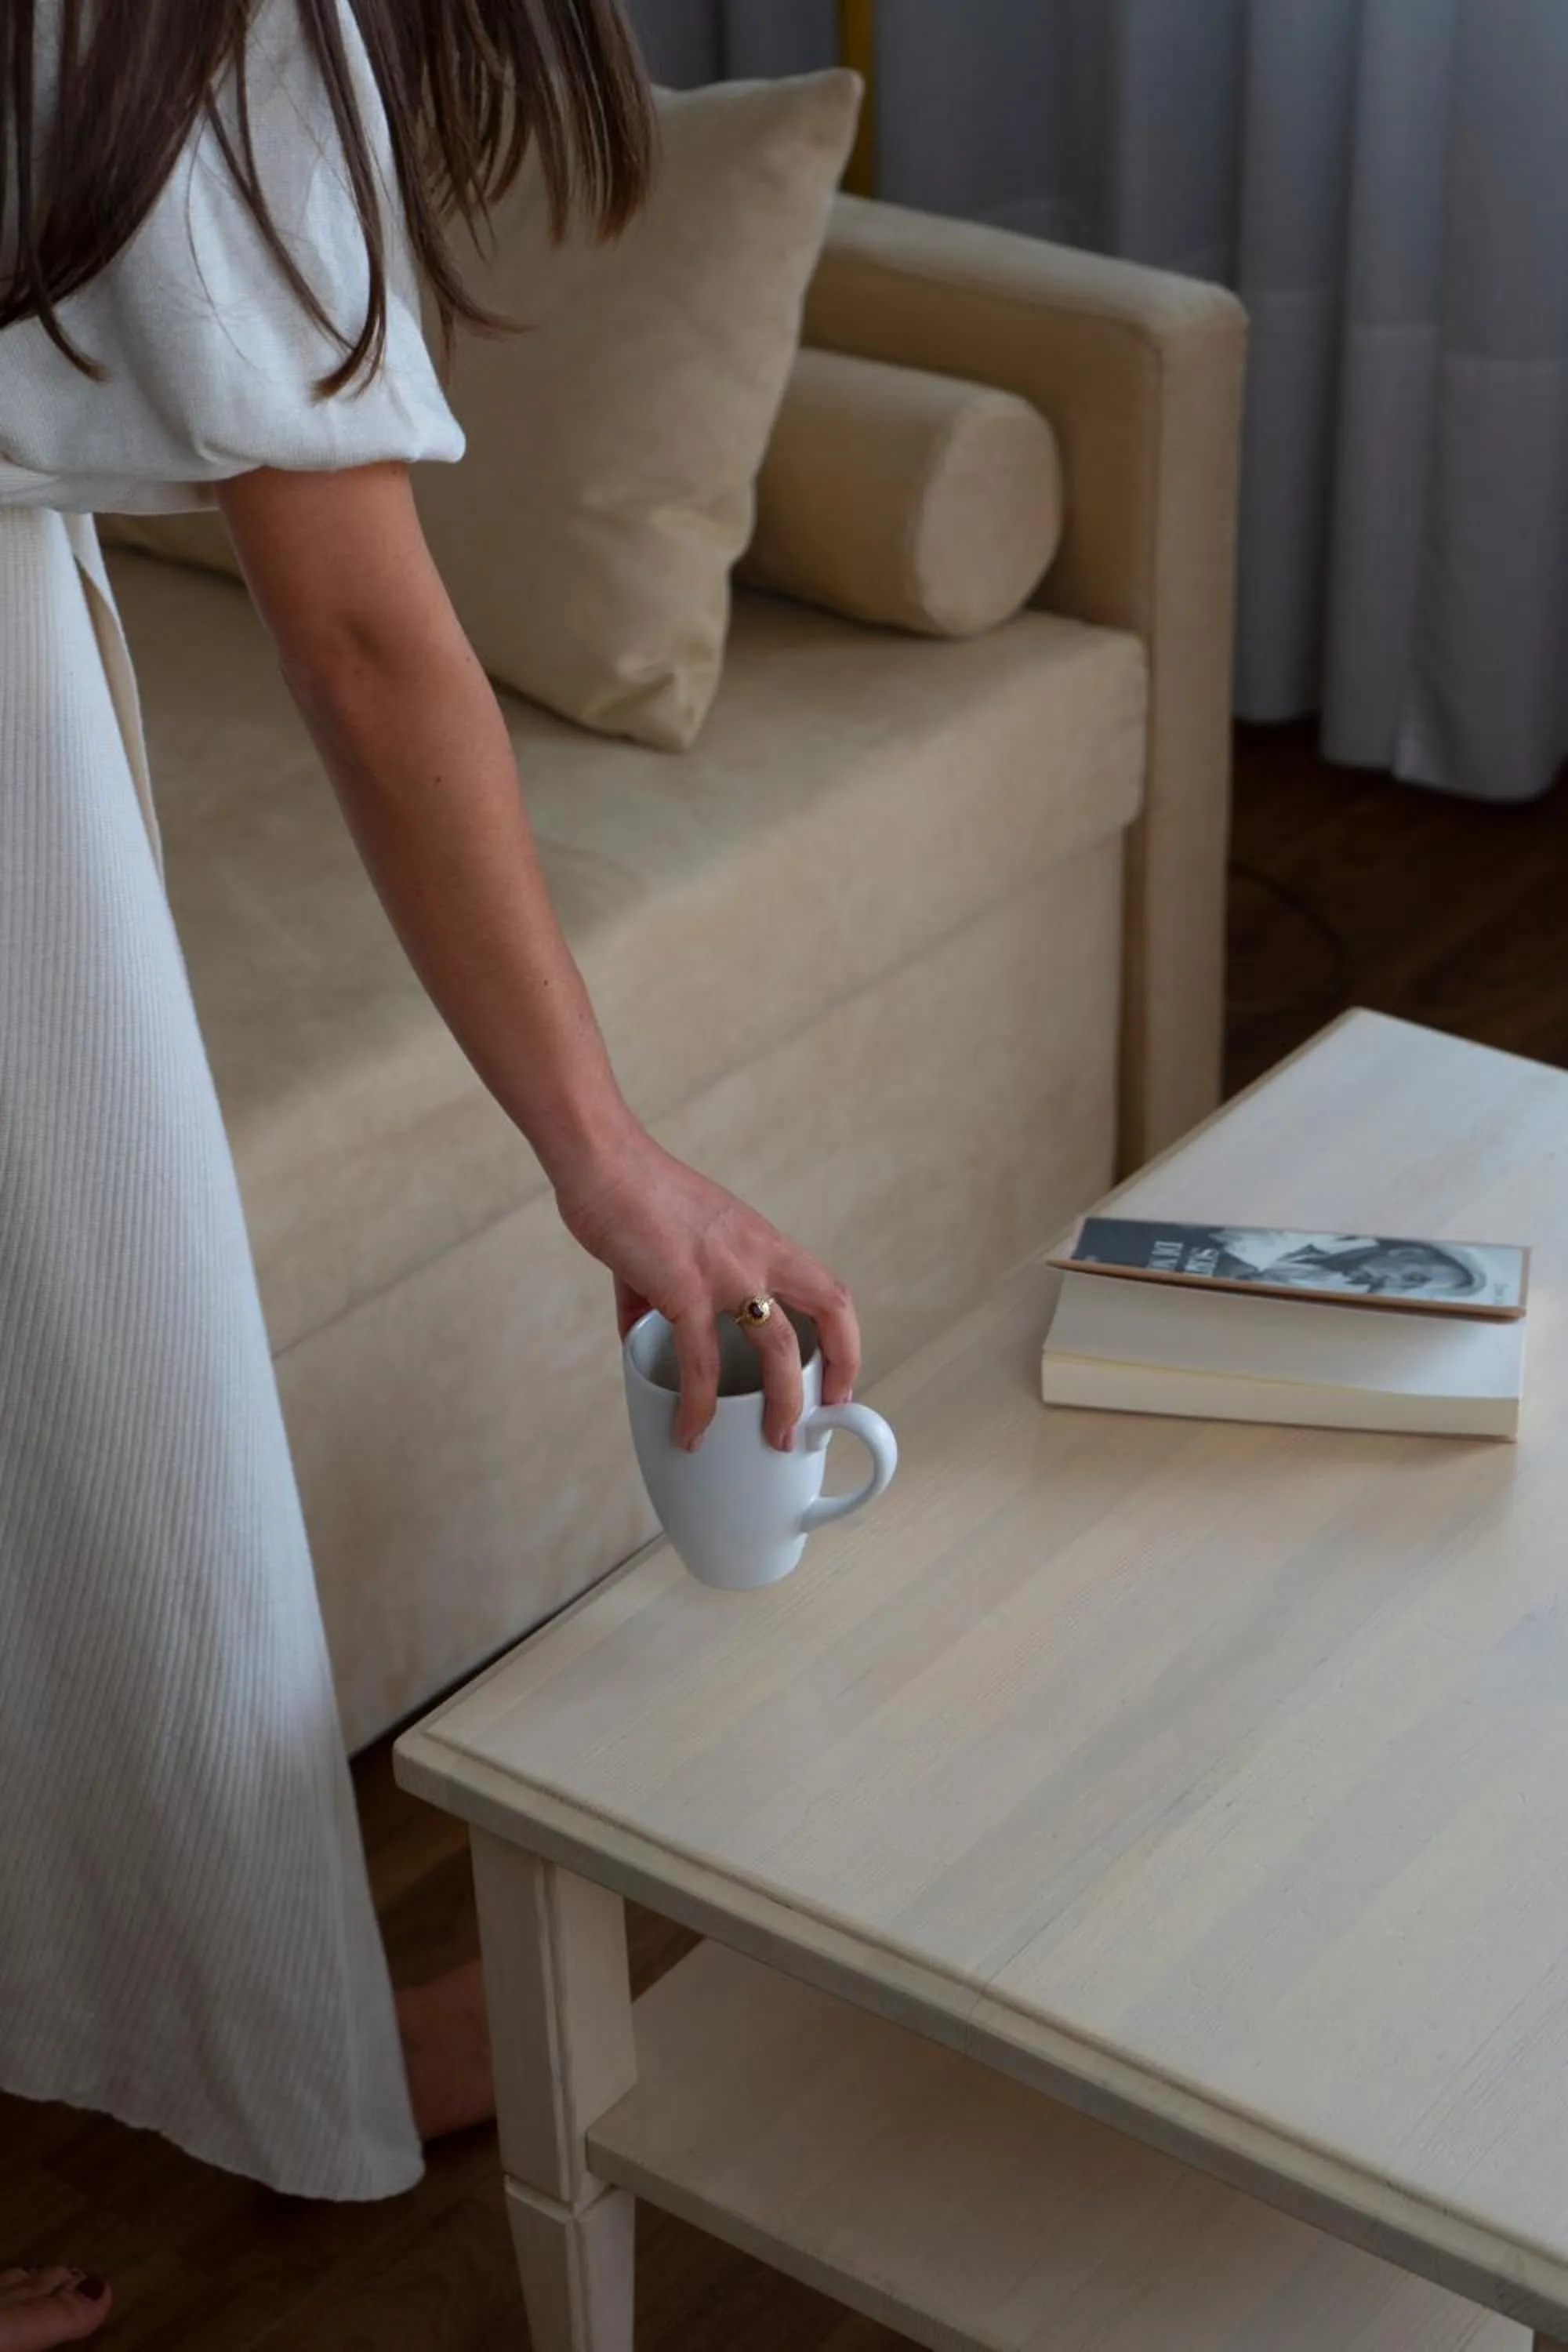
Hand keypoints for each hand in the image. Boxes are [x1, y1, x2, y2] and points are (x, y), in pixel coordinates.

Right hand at [554, 1127, 860, 1452]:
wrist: (600, 1159)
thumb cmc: (626, 1191)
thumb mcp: (668, 1241)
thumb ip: (658, 1293)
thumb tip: (638, 1337)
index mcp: (761, 1241)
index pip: (829, 1291)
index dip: (845, 1340)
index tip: (838, 1379)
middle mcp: (758, 1253)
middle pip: (831, 1310)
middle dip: (841, 1367)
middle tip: (825, 1414)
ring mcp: (727, 1270)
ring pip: (780, 1345)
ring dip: (784, 1400)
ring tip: (775, 1440)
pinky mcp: (684, 1288)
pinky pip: (702, 1362)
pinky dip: (700, 1404)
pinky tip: (691, 1431)